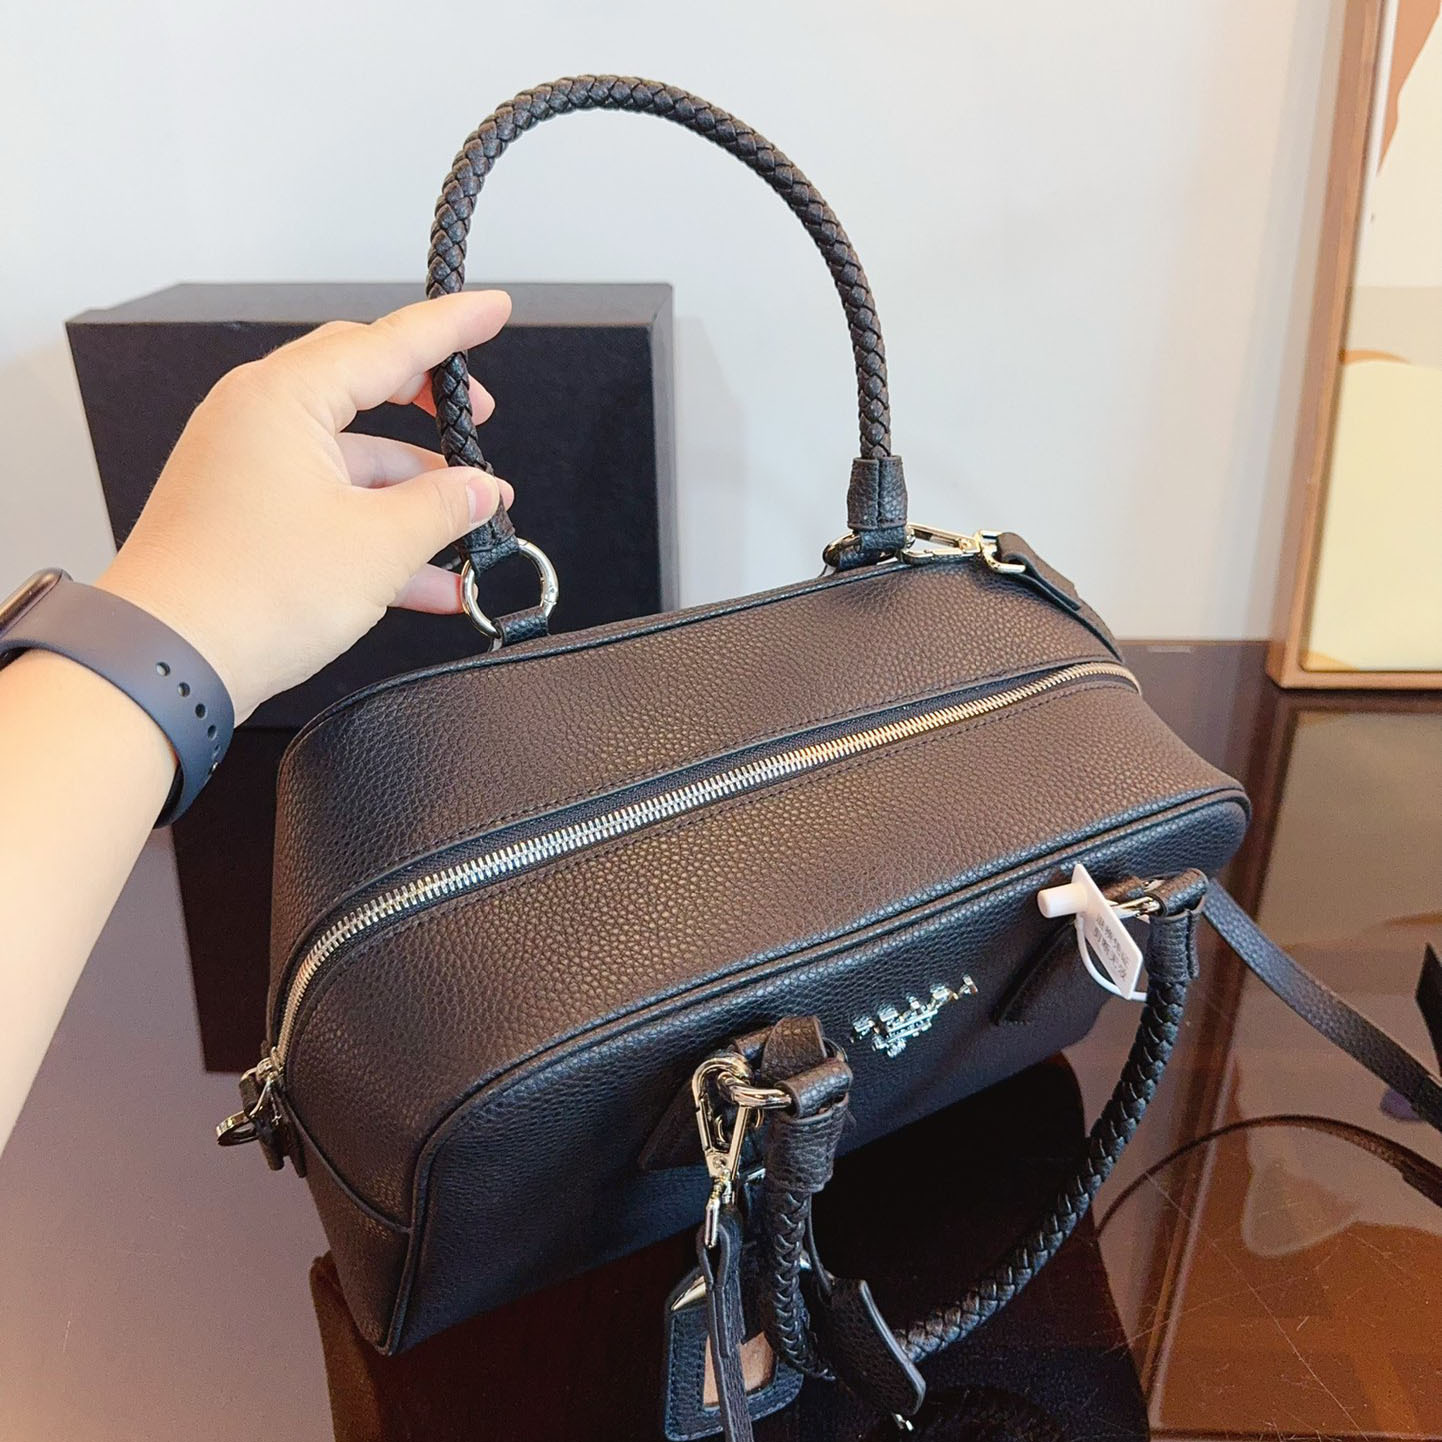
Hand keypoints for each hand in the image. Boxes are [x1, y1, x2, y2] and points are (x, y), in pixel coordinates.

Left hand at [98, 291, 514, 720]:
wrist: (170, 661)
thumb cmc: (249, 594)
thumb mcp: (378, 546)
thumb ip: (444, 507)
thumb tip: (482, 490)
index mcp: (284, 397)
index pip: (388, 342)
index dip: (451, 328)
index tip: (492, 310)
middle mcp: (257, 418)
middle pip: (364, 388)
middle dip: (430, 410)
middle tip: (480, 423)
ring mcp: (248, 467)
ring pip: (351, 459)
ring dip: (414, 492)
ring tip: (472, 525)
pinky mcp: (246, 515)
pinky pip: (329, 505)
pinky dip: (379, 532)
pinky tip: (434, 579)